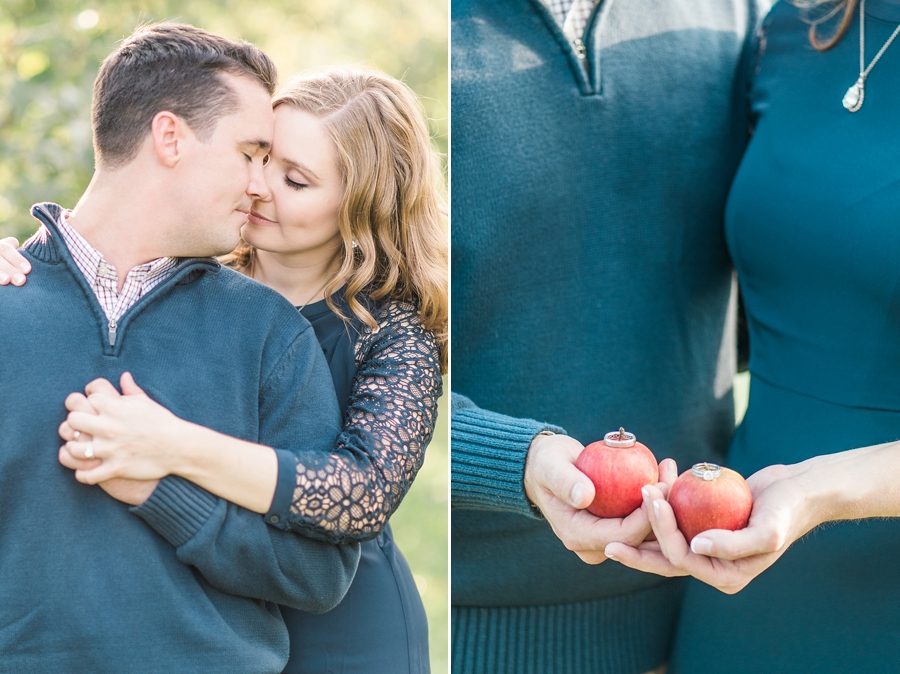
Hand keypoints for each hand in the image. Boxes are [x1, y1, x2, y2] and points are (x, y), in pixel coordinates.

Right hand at [0, 237, 29, 285]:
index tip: (28, 270)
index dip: (16, 258)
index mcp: (1, 246)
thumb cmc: (14, 265)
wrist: (4, 266)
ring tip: (6, 282)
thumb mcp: (15, 257)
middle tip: (21, 281)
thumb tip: (46, 258)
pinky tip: (1, 288)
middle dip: (9, 269)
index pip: (6, 248)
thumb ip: (24, 258)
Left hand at [58, 373, 168, 503]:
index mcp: (114, 407)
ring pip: (73, 449)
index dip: (85, 404)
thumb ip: (130, 390)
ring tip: (81, 451)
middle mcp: (108, 427)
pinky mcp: (115, 467)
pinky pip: (87, 475)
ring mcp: (110, 449)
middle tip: (81, 429)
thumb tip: (124, 376)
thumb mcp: (146, 402)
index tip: (90, 410)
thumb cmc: (163, 422)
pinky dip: (83, 474)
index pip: (83, 399)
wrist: (179, 446)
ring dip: (74, 450)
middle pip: (72, 421)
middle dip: (74, 424)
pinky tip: (86, 470)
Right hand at [524, 432, 677, 563]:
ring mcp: (607, 540)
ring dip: (664, 506)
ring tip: (671, 471)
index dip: (646, 516)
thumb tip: (584, 496)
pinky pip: (643, 522)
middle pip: (640, 539)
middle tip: (672, 478)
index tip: (659, 486)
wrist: (544, 470)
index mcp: (577, 536)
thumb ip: (565, 481)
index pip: (623, 536)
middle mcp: (594, 546)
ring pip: (647, 533)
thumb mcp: (551, 467)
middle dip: (662, 513)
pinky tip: (665, 474)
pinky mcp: (616, 529)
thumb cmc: (546, 464)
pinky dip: (656, 502)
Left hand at [605, 463, 816, 592]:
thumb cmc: (787, 510)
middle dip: (640, 536)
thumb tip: (696, 547)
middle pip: (664, 557)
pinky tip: (654, 483)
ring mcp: (707, 548)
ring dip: (650, 518)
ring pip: (666, 539)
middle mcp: (713, 567)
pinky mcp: (704, 528)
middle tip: (623, 513)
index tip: (653, 499)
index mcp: (725, 577)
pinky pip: (677, 520)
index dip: (661, 532)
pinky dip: (665, 505)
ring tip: (642, 488)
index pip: (681, 559)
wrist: (798, 491)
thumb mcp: (768, 530)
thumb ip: (734, 545)